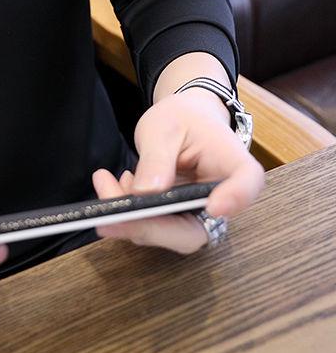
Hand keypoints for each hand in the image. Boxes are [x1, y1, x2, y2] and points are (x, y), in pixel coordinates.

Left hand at [92, 87, 264, 253]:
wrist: (182, 120)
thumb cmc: (181, 118)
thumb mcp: (164, 128)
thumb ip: (157, 159)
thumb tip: (145, 193)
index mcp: (233, 163)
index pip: (248, 183)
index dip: (236, 199)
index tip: (214, 207)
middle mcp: (222, 198)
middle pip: (196, 230)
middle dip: (149, 227)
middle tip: (110, 214)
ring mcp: (199, 215)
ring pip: (168, 234)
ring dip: (129, 219)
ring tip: (104, 182)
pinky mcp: (178, 220)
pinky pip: (153, 227)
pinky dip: (127, 213)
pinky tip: (113, 185)